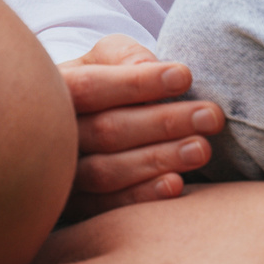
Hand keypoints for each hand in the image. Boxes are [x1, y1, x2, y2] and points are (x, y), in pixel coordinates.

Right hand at [57, 35, 223, 219]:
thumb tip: (144, 68)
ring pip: (107, 172)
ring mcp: (60, 174)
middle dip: (163, 123)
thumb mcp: (104, 57)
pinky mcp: (74, 206)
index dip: (138, 83)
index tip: (185, 76)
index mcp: (54, 90)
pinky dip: (142, 197)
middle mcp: (52, 135)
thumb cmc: (99, 81)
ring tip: (202, 148)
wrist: (74, 121)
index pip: (92, 87)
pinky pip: (107, 208)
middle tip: (210, 116)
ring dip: (158, 160)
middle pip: (106, 131)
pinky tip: (176, 185)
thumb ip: (123, 55)